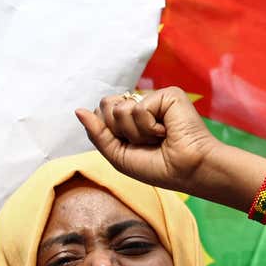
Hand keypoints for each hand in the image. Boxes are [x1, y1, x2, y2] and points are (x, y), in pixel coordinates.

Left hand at [76, 87, 219, 196]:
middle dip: (119, 131)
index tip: (133, 146)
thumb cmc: (158, 167)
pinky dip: (149, 126)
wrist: (187, 170)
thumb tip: (78, 110)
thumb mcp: (118, 155)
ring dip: (136, 133)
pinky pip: (139, 107)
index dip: (109, 132)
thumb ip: (97, 132)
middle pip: (106, 105)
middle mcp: (142, 105)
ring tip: (158, 137)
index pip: (101, 113)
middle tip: (145, 142)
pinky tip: (166, 131)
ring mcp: (155, 98)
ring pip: (120, 108)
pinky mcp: (169, 95)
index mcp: (131, 118)